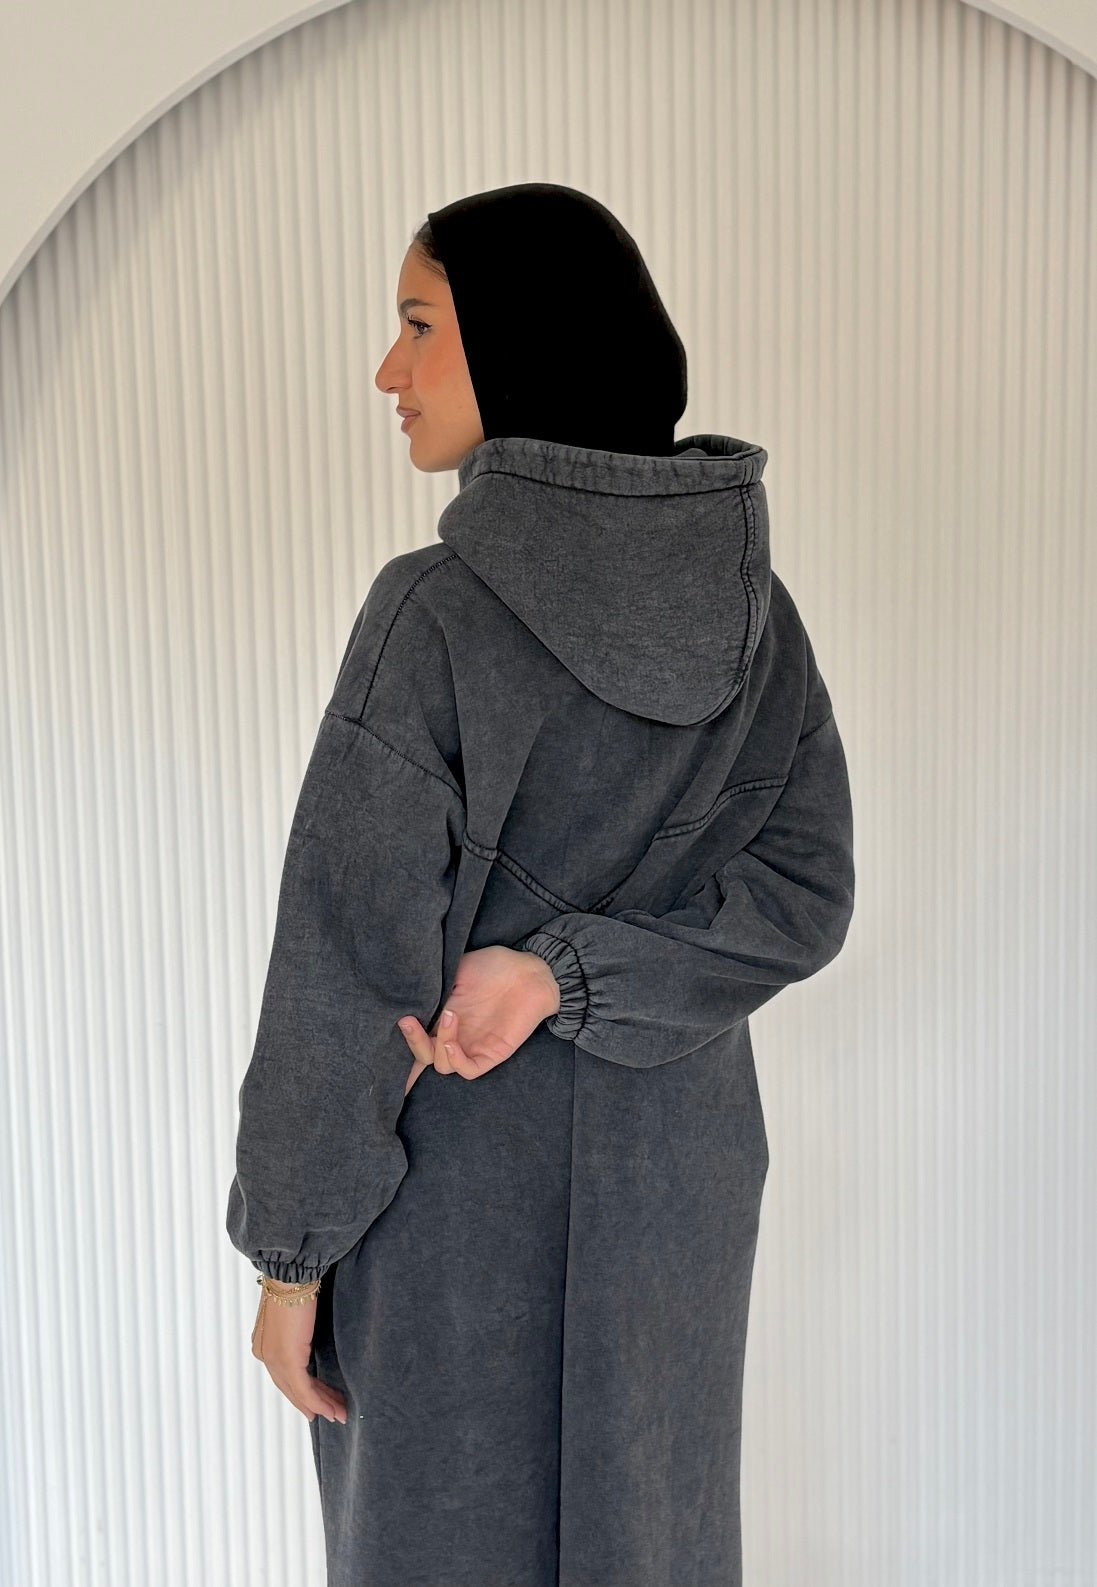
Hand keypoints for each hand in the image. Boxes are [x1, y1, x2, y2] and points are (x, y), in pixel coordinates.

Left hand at [251, 1283, 346, 1423]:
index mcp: (264, 1345)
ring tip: (340, 1414)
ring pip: (298, 1392)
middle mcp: (265, 1355)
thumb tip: (308, 1335)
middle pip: (291, 1388)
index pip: (285, 1376)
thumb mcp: (295, 1312)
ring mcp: (274, 1359)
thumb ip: (298, 1329)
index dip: (302, 1392)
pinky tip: (332, 1408)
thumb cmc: (295, 1284)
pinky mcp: (288, 1359)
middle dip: (313, 1404)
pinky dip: (319, 1401)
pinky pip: (304, 1388)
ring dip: (321, 1405)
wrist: (290, 1274)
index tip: (320, 1402)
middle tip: (334, 1413)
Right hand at [399, 945, 560, 1086]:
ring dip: (437, 1043)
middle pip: (423, 1058)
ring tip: (449, 1015)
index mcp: (443, 1018)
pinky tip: (450, 1042)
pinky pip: (467, 1070)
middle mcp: (455, 1036)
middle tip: (407, 1021)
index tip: (385, 1038)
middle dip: (412, 1044)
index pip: (418, 1042)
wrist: (529, 971)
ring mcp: (473, 1046)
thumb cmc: (494, 966)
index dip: (401, 1048)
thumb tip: (406, 988)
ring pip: (441, 1065)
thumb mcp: (456, 970)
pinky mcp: (492, 1054)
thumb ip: (433, 983)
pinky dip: (454, 1060)